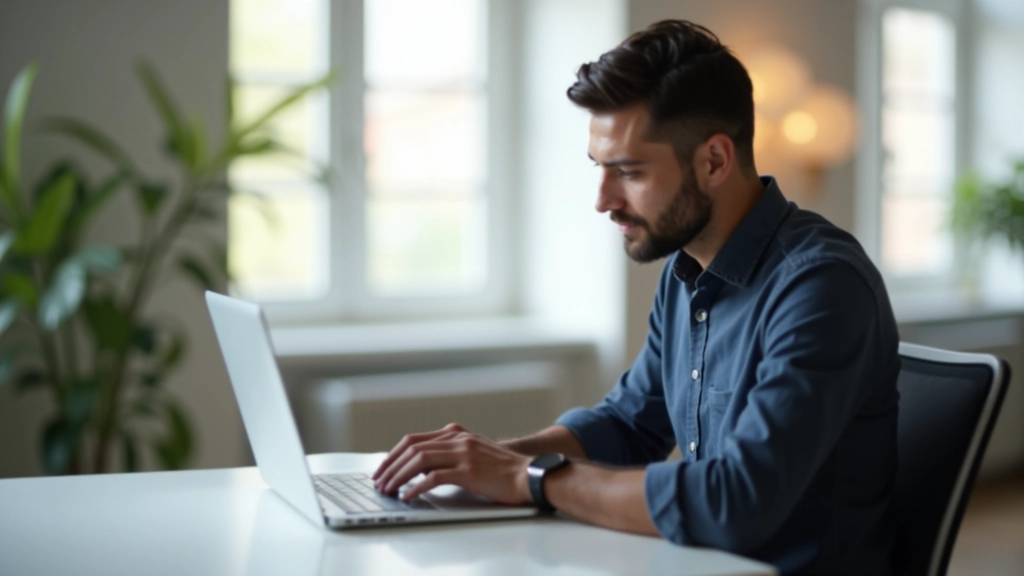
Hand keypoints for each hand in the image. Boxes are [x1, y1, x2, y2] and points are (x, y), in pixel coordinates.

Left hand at [371, 423, 532, 504]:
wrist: (529, 475)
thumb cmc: (502, 469)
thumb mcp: (472, 452)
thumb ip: (448, 454)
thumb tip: (418, 469)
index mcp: (456, 433)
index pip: (414, 439)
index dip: (394, 454)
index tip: (382, 469)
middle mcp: (458, 439)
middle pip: (412, 448)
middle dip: (390, 466)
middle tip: (379, 481)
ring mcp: (463, 453)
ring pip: (419, 460)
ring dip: (398, 476)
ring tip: (389, 489)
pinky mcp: (469, 471)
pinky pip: (435, 477)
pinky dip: (417, 487)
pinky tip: (409, 496)